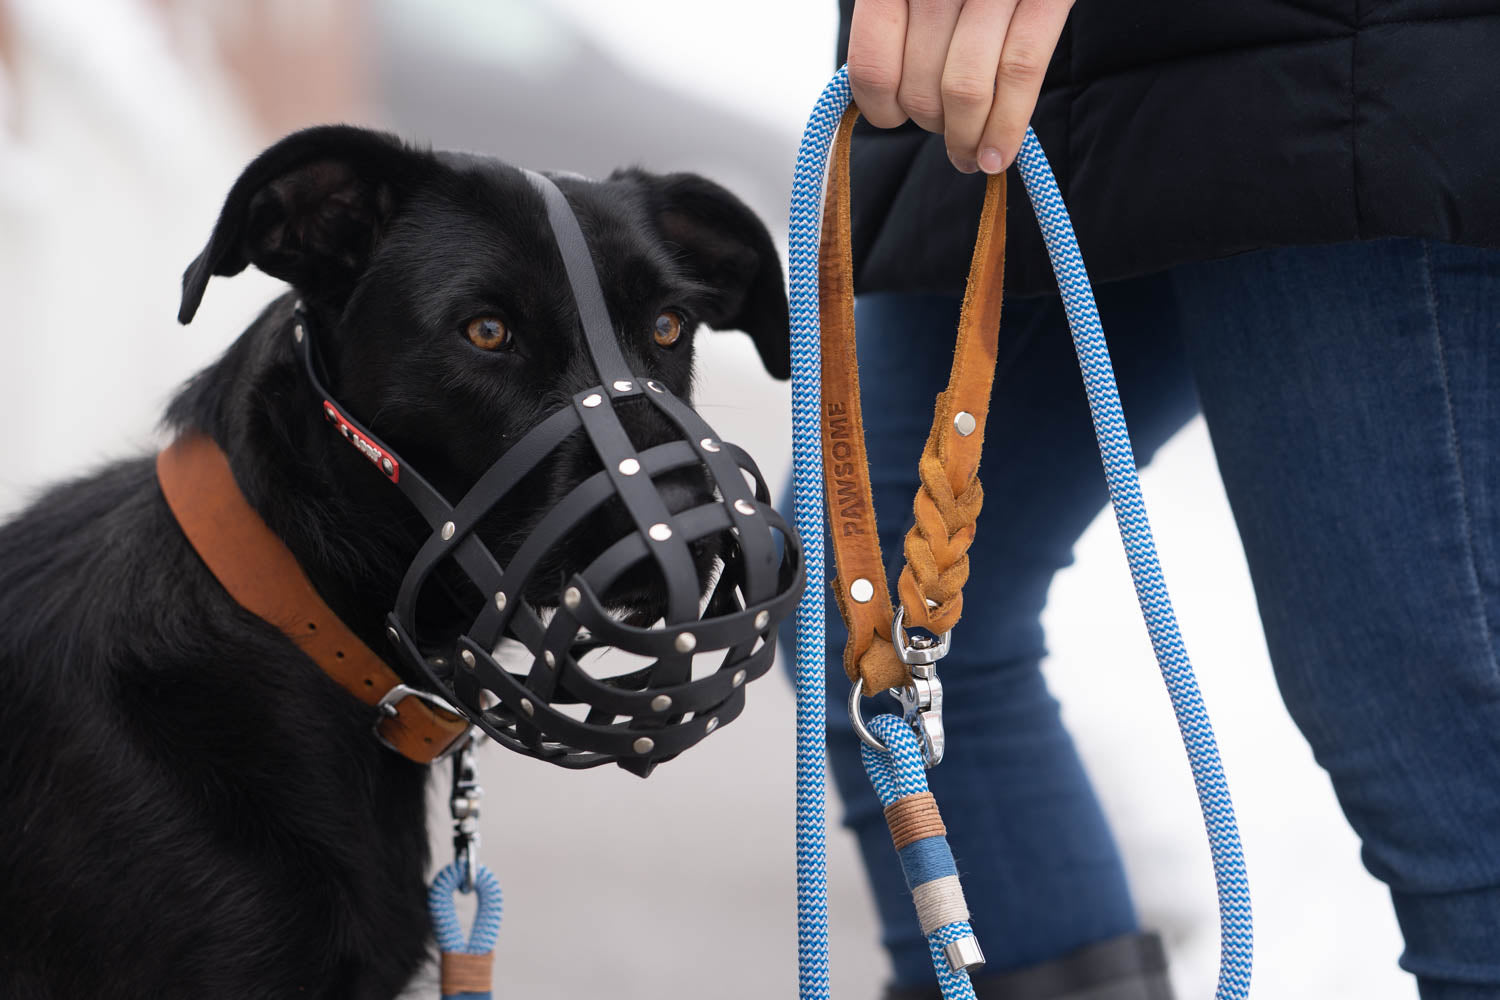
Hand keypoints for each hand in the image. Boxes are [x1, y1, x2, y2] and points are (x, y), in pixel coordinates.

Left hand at [847, 0, 1073, 173]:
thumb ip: (899, 23)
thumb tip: (886, 98)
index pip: (873, 67)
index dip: (882, 109)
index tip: (895, 119)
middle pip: (922, 89)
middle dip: (936, 127)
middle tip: (952, 134)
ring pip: (967, 91)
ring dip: (969, 139)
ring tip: (975, 155)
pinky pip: (1020, 73)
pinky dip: (1007, 126)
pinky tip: (998, 154)